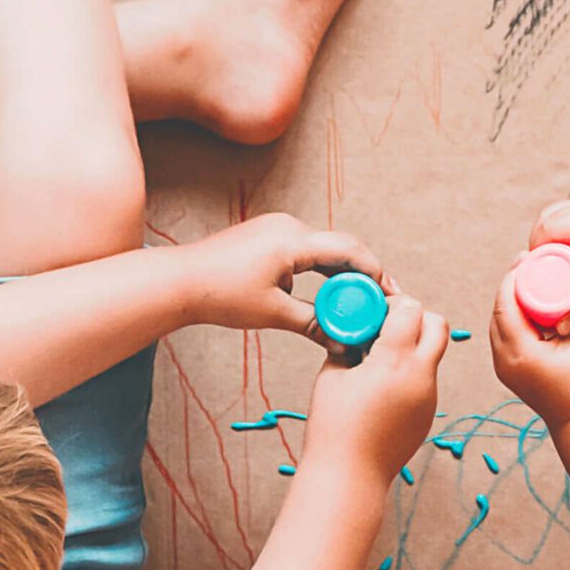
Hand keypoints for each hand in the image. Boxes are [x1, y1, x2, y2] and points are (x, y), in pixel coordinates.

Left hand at [183, 214, 384, 338]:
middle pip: (340, 247)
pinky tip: (329, 294)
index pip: (349, 249)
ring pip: (324, 249)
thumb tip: (343, 343)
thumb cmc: (221, 294)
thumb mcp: (273, 313)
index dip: (374, 272)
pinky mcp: (269, 237)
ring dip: (342, 274)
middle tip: (380, 302)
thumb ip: (313, 325)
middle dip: (362, 275)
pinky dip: (322, 271)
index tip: (389, 295)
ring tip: (359, 302)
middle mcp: (288, 226)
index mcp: (292, 240)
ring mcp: (277, 228)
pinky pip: (306, 251)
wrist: (180, 281)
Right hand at [304, 294, 448, 479]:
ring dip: (412, 345)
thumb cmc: (332, 427)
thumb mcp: (331, 374)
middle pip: (437, 324)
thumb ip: (349, 344)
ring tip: (378, 360)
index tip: (372, 312)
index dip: (392, 303)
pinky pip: (426, 379)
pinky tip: (382, 387)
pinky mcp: (429, 415)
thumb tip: (358, 328)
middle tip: (385, 327)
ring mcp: (429, 398)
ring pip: (433, 353)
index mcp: (394, 362)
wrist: (348, 477)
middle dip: (414, 317)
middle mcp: (420, 377)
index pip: (411, 309)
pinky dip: (410, 372)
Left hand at [489, 270, 569, 427]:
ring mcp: (501, 367)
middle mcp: (504, 360)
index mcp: (520, 352)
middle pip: (497, 312)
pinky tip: (525, 304)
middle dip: (509, 285)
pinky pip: (501, 336)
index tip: (524, 258)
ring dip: (508, 301)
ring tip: (526, 280)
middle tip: (525, 264)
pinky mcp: (506, 371)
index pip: (505, 305)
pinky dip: (510, 318)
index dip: (512, 278)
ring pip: (496, 324)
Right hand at [529, 197, 569, 334]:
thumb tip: (559, 327)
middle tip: (542, 271)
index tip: (537, 274)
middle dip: (538, 244)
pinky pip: (566, 212)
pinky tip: (564, 251)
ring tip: (552, 263)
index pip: (550, 228)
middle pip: (547, 217)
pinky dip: (558, 229)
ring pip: (554, 212)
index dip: (537, 251)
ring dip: (546, 235)